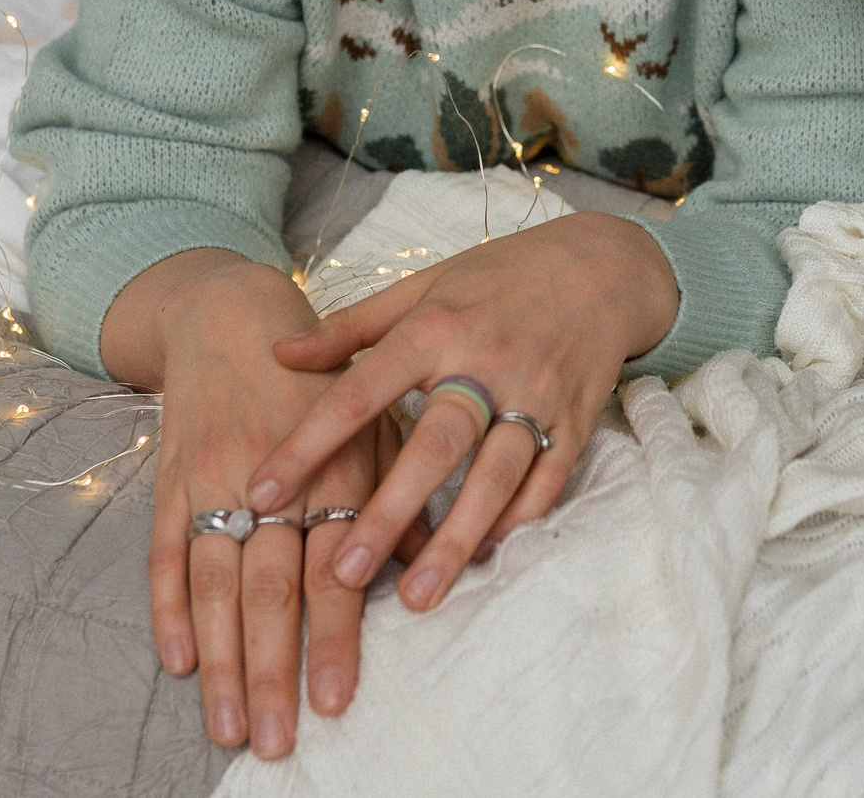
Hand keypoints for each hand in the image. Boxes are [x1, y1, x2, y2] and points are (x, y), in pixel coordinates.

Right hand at [100, 249, 418, 757]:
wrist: (234, 315)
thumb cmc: (323, 381)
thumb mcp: (378, 425)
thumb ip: (398, 497)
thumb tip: (428, 566)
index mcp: (335, 470)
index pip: (331, 570)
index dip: (331, 637)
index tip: (333, 700)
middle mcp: (275, 479)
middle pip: (270, 588)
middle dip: (272, 668)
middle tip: (275, 739)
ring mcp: (216, 480)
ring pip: (215, 581)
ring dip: (221, 658)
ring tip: (229, 724)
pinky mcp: (173, 479)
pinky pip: (166, 550)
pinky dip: (168, 607)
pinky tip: (179, 660)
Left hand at [245, 212, 679, 612]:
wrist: (602, 267)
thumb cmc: (497, 277)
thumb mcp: (422, 287)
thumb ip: (352, 327)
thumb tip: (280, 353)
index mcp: (436, 326)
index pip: (361, 390)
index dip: (309, 442)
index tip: (261, 491)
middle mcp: (486, 363)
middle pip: (435, 447)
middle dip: (388, 513)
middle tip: (341, 574)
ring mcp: (537, 395)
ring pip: (495, 477)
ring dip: (456, 539)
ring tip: (418, 596)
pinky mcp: (576, 422)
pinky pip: (545, 483)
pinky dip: (516, 523)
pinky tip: (482, 559)